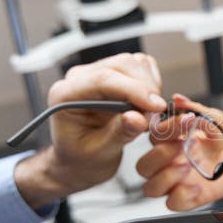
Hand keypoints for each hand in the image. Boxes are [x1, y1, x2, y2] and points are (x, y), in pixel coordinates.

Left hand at [15, 53, 165, 207]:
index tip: (156, 107)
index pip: (102, 80)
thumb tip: (139, 118)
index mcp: (66, 95)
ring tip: (148, 113)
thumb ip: (119, 134)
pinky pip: (140, 66)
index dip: (134, 90)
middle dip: (145, 89)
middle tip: (154, 116)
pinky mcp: (114, 74)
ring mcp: (98, 73)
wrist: (79, 159)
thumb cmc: (83, 158)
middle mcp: (80, 78)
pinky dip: (151, 82)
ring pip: (134, 63)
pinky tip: (146, 104)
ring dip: (150, 86)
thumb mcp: (100, 153)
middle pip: (122, 66)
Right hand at [136, 94, 222, 210]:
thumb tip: (179, 100)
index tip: (180, 123)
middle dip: (156, 155)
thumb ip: (201, 112)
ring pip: (151, 187)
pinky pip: (173, 203)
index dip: (160, 130)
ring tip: (185, 167)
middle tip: (178, 147)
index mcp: (181, 139)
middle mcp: (177, 161)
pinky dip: (181, 196)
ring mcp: (184, 181)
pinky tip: (196, 186)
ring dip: (164, 177)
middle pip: (144, 165)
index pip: (154, 135)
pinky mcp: (196, 198)